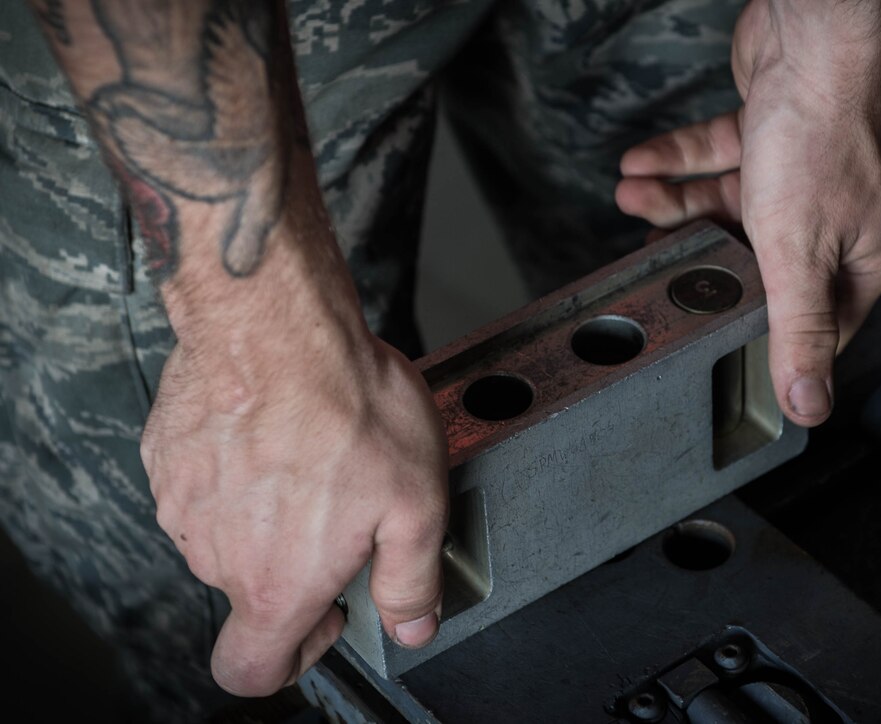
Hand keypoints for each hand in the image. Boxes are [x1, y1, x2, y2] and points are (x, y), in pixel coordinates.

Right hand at [142, 271, 448, 695]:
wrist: (277, 326)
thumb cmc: (347, 408)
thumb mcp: (416, 505)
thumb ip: (412, 581)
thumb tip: (413, 625)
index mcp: (277, 582)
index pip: (252, 671)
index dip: (294, 658)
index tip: (327, 613)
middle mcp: (218, 555)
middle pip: (252, 589)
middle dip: (298, 558)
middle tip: (342, 500)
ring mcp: (183, 505)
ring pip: (229, 532)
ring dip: (267, 511)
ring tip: (314, 454)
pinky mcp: (167, 458)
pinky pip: (207, 484)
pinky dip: (237, 471)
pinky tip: (276, 430)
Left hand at [616, 0, 880, 425]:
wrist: (813, 35)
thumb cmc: (823, 134)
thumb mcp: (801, 252)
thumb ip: (799, 330)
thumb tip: (812, 406)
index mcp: (866, 255)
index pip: (816, 322)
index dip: (766, 335)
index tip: (718, 343)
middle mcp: (842, 218)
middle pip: (761, 263)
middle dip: (700, 258)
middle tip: (656, 262)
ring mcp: (805, 176)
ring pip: (731, 208)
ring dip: (675, 204)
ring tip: (635, 200)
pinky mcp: (773, 136)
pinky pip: (719, 161)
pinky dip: (678, 164)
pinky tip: (641, 167)